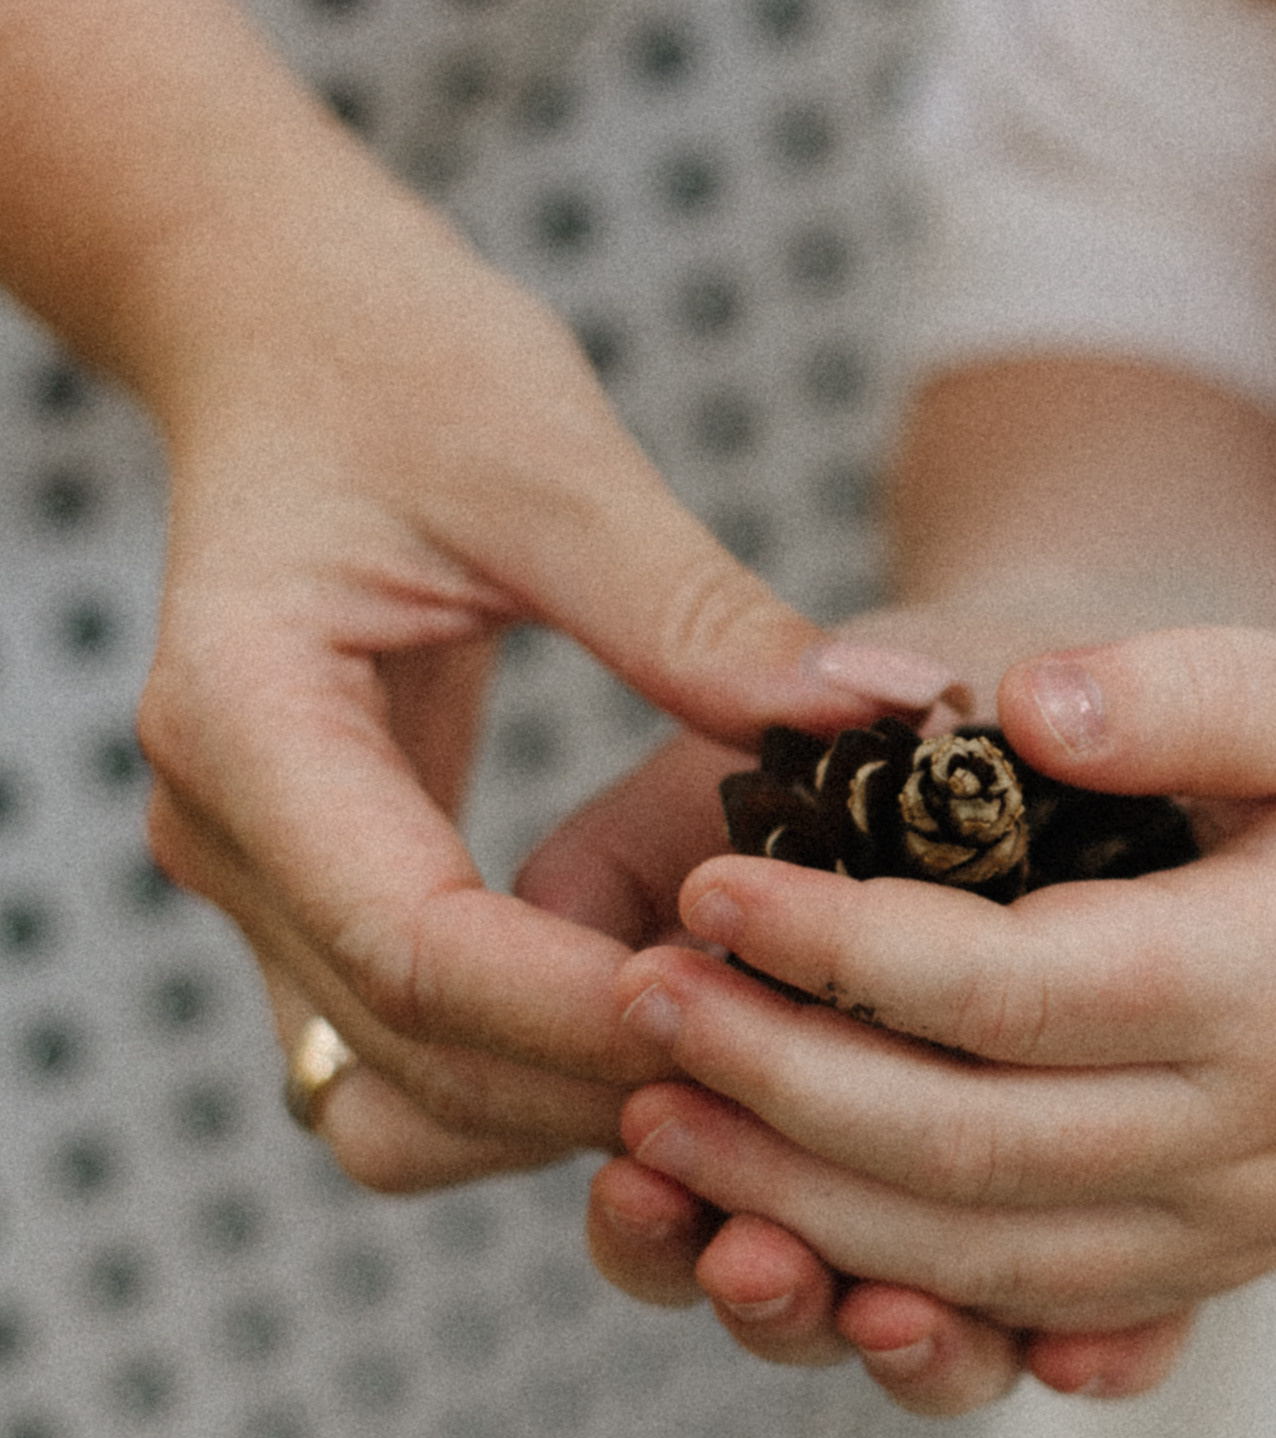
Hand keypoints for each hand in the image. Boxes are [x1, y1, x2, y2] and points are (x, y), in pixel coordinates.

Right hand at [132, 183, 838, 1191]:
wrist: (282, 334)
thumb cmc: (399, 363)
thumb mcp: (556, 463)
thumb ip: (698, 612)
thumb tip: (891, 714)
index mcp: (243, 718)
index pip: (416, 945)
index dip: (588, 1009)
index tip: (762, 1003)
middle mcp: (223, 831)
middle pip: (411, 1054)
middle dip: (607, 1080)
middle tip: (813, 1058)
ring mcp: (260, 879)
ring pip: (405, 1096)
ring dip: (575, 1103)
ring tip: (767, 1052)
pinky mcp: (322, 893)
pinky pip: (420, 1047)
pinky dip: (548, 1065)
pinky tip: (696, 1015)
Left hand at [554, 630, 1200, 1412]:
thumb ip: (1188, 693)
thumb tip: (1011, 708)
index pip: (1019, 990)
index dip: (844, 948)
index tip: (708, 880)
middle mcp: (1254, 1140)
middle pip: (968, 1151)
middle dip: (776, 1088)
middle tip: (636, 1011)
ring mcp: (1227, 1234)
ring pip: (976, 1263)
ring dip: (795, 1205)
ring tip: (651, 1121)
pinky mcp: (1197, 1279)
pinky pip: (1021, 1311)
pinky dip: (881, 1280)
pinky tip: (758, 1218)